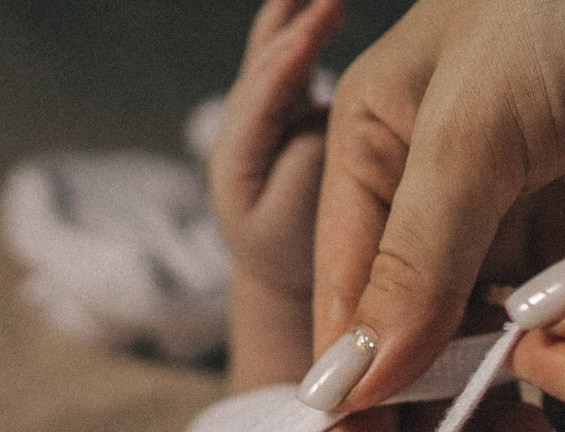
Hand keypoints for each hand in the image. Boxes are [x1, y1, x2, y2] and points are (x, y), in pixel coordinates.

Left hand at [208, 0, 341, 300]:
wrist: (277, 272)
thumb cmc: (287, 252)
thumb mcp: (291, 220)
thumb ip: (303, 165)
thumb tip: (320, 114)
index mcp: (235, 159)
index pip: (262, 99)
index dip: (288, 61)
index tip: (314, 29)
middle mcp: (239, 129)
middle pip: (264, 66)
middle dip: (294, 27)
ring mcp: (257, 117)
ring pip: (274, 56)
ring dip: (296, 17)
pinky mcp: (280, 111)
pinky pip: (293, 62)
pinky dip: (308, 30)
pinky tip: (330, 7)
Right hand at [312, 0, 564, 431]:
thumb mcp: (475, 124)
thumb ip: (416, 257)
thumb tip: (353, 385)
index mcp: (376, 164)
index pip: (349, 321)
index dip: (352, 422)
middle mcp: (446, 206)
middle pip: (417, 357)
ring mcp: (533, 225)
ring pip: (497, 361)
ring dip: (502, 424)